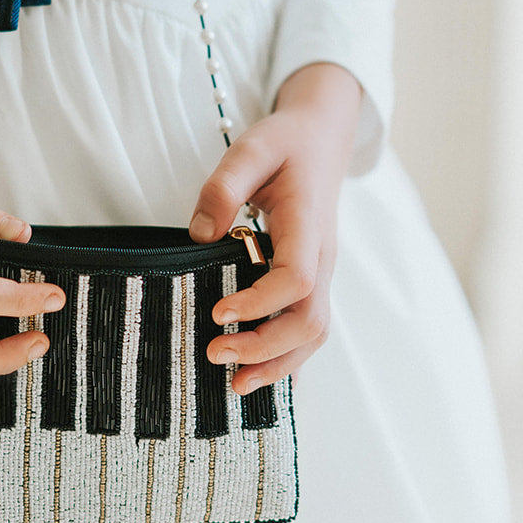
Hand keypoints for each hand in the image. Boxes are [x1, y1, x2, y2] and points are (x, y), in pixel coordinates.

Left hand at [187, 63, 362, 393]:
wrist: (322, 138)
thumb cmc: (285, 144)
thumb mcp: (251, 149)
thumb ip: (224, 186)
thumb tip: (200, 234)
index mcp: (307, 225)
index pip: (296, 278)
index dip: (259, 304)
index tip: (217, 314)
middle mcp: (322, 256)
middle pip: (311, 319)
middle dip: (266, 347)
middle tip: (216, 355)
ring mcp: (321, 271)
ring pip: (315, 331)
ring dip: (278, 362)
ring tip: (234, 384)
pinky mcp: (312, 279)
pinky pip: (308, 325)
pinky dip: (285, 355)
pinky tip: (257, 373)